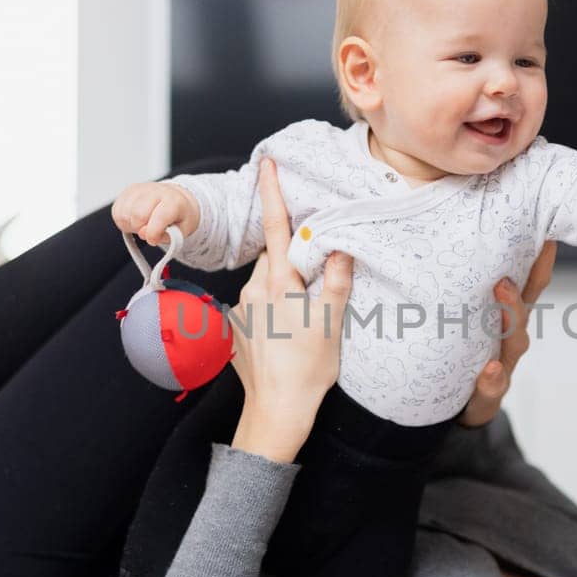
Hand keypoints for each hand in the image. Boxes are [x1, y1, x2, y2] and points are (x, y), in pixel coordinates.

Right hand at [111, 181, 201, 244]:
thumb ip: (168, 237)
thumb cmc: (179, 216)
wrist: (177, 199)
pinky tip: (134, 219)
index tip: (153, 240)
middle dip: (141, 229)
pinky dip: (123, 221)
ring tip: (143, 224)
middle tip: (149, 229)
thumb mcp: (183, 231)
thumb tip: (144, 233)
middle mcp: (155, 191)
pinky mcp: (128, 191)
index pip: (160, 217)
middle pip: (138, 215)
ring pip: (124, 214)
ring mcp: (140, 189)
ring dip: (131, 225)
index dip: (153, 233)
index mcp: (174, 200)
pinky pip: (117, 211)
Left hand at [229, 158, 354, 462]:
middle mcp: (253, 292)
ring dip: (282, 289)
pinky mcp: (235, 330)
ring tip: (301, 320)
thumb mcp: (331, 324)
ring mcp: (240, 312)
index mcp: (279, 284)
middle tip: (313, 281)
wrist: (275, 413)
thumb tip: (341, 247)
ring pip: (265, 283)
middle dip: (291, 258)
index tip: (267, 164)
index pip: (277, 228)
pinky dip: (272, 312)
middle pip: (274, 258)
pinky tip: (286, 336)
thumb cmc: (307, 371)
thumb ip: (335, 280)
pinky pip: (257, 307)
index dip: (273, 193)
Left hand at [457, 240, 556, 427]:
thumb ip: (463, 287)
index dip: (539, 259)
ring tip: (504, 306)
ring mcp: (503, 363)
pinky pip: (494, 385)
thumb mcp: (464, 319)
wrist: (460, 405)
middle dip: (521, 285)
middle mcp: (510, 336)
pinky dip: (493, 378)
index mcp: (507, 315)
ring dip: (511, 322)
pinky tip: (491, 370)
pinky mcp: (490, 391)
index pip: (528, 284)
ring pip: (514, 342)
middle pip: (524, 308)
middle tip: (508, 270)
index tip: (543, 235)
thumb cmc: (465, 354)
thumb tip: (447, 238)